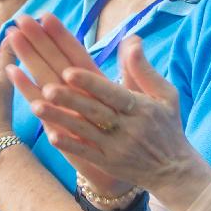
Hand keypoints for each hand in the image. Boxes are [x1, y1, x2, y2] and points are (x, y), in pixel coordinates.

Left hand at [8, 15, 205, 202]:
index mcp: (140, 107)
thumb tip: (131, 39)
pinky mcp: (108, 163)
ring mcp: (116, 147)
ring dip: (60, 118)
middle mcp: (127, 127)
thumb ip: (143, 69)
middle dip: (69, 98)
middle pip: (93, 110)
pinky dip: (69, 144)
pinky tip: (49, 135)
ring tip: (36, 105)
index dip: (91, 83)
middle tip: (46, 87)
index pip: (112, 92)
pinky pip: (86, 154)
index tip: (69, 71)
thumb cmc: (167, 126)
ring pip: (84, 131)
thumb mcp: (166, 95)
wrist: (174, 171)